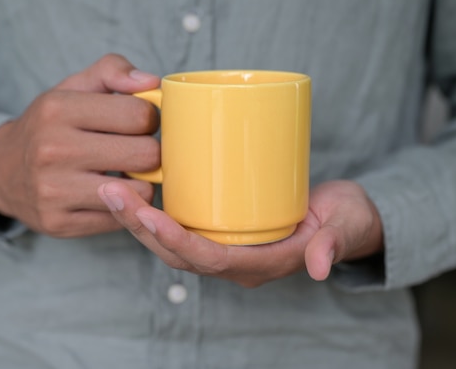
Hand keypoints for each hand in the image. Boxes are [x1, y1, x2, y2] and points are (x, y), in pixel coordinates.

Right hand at [0, 54, 160, 237]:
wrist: (1, 171)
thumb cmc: (49, 126)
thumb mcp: (72, 87)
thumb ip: (112, 71)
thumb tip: (151, 82)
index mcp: (58, 109)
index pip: (139, 114)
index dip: (149, 119)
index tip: (139, 124)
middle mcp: (52, 150)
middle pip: (146, 154)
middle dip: (150, 152)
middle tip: (136, 151)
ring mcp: (54, 191)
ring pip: (139, 192)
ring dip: (142, 183)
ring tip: (127, 174)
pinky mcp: (59, 222)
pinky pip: (120, 218)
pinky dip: (123, 206)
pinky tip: (110, 195)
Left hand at [98, 180, 383, 286]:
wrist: (343, 220)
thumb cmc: (345, 220)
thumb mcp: (345, 226)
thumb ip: (334, 243)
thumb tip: (322, 268)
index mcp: (259, 265)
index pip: (208, 259)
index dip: (177, 241)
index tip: (149, 216)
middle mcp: (233, 262)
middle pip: (176, 252)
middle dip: (141, 227)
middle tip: (112, 193)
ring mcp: (224, 247)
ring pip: (169, 242)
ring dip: (136, 219)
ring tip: (110, 189)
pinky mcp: (219, 230)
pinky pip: (177, 228)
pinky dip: (151, 212)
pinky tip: (132, 188)